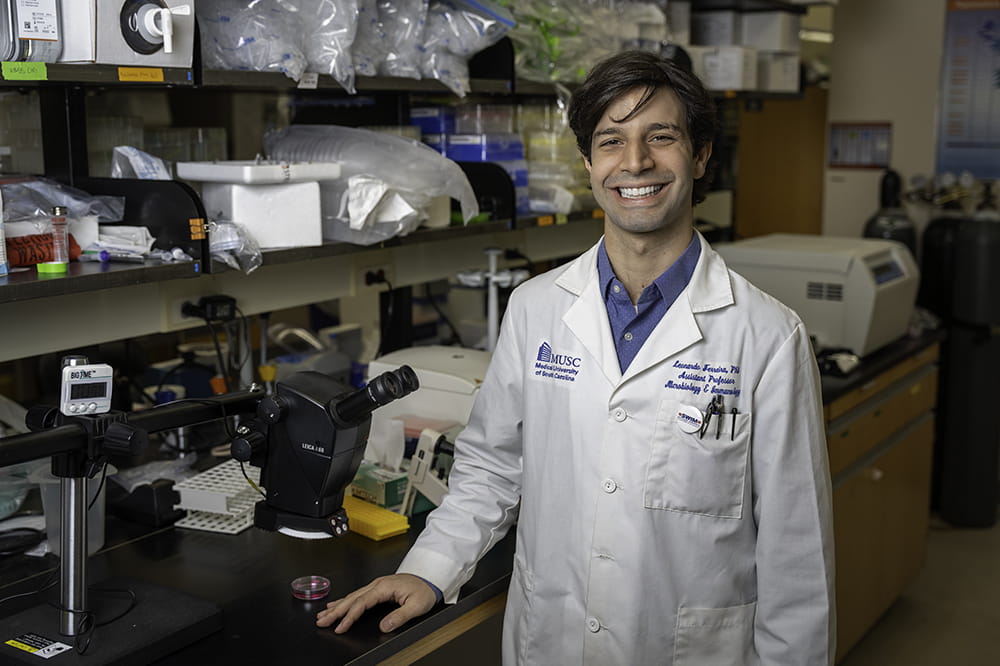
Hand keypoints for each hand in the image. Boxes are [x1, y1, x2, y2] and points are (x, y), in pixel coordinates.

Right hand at [316, 574, 437, 633]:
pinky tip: (337, 604)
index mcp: (384, 587)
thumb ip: (400, 616)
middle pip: (352, 599)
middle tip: (322, 621)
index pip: (362, 603)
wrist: (430, 578)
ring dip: (337, 606)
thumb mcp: (416, 605)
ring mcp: (377, 585)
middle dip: (336, 611)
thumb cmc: (424, 590)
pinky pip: (357, 594)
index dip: (349, 616)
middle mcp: (377, 584)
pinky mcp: (378, 588)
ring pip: (352, 596)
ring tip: (323, 615)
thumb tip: (384, 626)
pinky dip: (345, 600)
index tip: (341, 626)